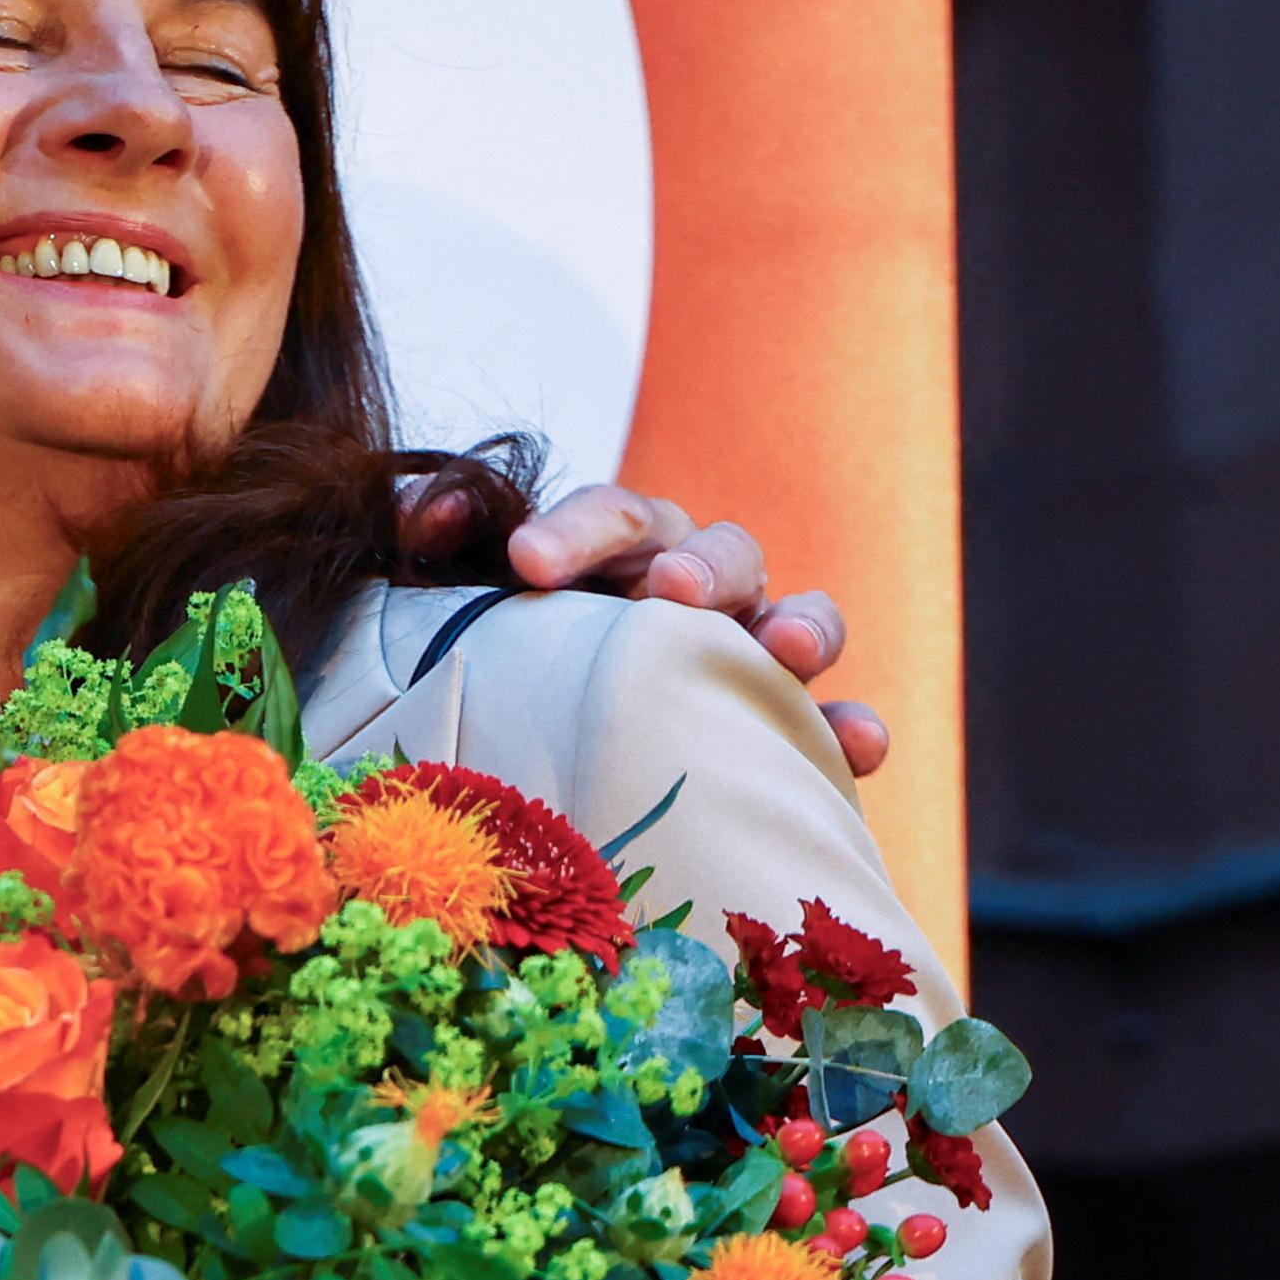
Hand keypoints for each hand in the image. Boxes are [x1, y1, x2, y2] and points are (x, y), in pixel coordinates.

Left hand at [483, 481, 887, 778]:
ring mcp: (758, 657)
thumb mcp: (470, 609)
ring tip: (782, 649)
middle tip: (672, 589)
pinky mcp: (794, 732)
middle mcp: (705, 593)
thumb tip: (423, 515)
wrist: (565, 764)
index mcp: (627, 553)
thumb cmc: (522, 671)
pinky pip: (839, 725)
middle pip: (723, 551)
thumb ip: (447, 545)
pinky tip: (856, 745)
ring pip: (801, 618)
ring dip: (800, 626)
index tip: (528, 562)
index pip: (614, 518)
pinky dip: (853, 728)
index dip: (577, 530)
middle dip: (702, 565)